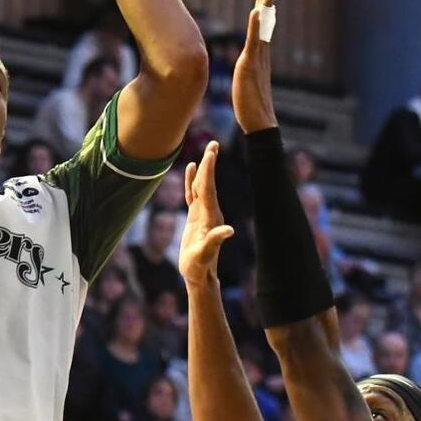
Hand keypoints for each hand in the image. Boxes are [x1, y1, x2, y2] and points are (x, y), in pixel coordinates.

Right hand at [179, 142, 234, 286]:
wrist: (198, 276)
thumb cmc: (198, 267)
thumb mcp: (204, 254)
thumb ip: (215, 241)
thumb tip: (229, 230)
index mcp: (211, 216)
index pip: (209, 188)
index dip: (209, 170)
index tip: (211, 153)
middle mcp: (209, 212)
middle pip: (208, 183)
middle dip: (210, 163)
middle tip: (213, 144)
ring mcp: (203, 214)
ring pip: (202, 186)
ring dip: (204, 169)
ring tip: (207, 151)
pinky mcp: (196, 217)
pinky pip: (193, 194)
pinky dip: (192, 180)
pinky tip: (191, 169)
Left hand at [232, 0, 279, 133]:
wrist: (259, 121)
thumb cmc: (250, 102)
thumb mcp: (246, 77)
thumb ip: (249, 66)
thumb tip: (249, 61)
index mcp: (259, 51)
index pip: (262, 22)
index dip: (264, 5)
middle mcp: (262, 50)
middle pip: (265, 18)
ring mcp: (258, 56)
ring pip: (262, 25)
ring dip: (265, 4)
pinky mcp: (250, 64)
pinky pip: (254, 41)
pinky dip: (256, 25)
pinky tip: (257, 10)